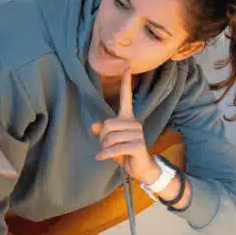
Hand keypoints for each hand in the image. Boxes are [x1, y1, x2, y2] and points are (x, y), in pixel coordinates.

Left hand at [91, 68, 159, 184]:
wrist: (142, 169)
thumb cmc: (125, 153)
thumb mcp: (110, 142)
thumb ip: (102, 132)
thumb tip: (94, 125)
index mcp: (128, 118)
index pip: (126, 96)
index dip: (126, 82)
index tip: (127, 65)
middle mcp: (134, 123)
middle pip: (107, 125)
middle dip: (102, 139)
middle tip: (107, 148)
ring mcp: (137, 133)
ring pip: (109, 137)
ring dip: (105, 148)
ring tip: (110, 153)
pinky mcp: (137, 145)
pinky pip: (115, 148)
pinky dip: (106, 155)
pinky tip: (100, 158)